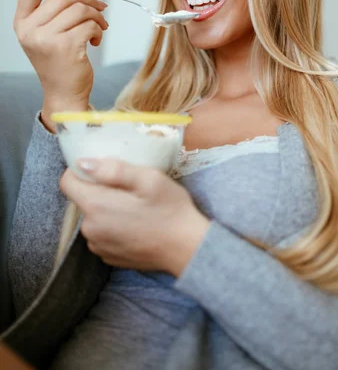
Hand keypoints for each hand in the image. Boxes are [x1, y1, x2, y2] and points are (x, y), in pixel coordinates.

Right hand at [13, 0, 108, 130]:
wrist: (64, 94)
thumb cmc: (57, 61)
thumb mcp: (47, 30)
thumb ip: (48, 1)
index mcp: (22, 22)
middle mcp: (30, 30)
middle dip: (87, 0)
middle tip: (99, 10)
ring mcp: (47, 39)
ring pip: (80, 9)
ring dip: (96, 16)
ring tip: (99, 27)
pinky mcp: (67, 48)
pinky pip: (90, 25)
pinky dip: (98, 30)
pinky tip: (95, 40)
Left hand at [59, 159, 210, 275]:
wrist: (187, 248)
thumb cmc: (170, 209)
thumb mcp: (148, 178)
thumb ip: (113, 169)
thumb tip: (83, 163)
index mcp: (96, 206)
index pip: (67, 182)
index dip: (82, 170)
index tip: (104, 168)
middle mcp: (90, 229)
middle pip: (83, 199)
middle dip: (100, 189)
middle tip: (130, 187)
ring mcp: (99, 246)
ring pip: (94, 216)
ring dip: (108, 208)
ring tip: (136, 206)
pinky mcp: (109, 257)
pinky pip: (103, 233)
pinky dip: (115, 225)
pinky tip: (137, 224)